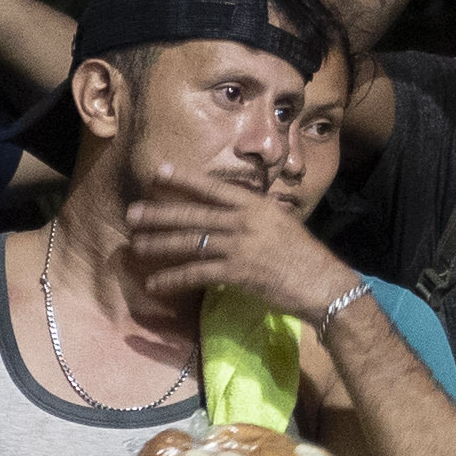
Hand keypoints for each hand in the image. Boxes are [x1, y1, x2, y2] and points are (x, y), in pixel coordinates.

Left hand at [120, 161, 354, 321]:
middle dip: (159, 213)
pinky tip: (155, 283)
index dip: (183, 179)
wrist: (324, 283)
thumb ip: (252, 218)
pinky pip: (197, 274)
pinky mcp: (238, 272)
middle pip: (193, 214)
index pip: (213, 188)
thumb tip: (228, 216)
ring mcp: (241, 246)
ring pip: (190, 242)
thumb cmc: (303, 257)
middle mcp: (245, 221)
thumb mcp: (279, 225)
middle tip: (131, 213)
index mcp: (255, 205)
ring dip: (159, 244)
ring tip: (135, 246)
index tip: (158, 171)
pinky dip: (173, 279)